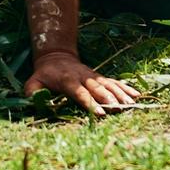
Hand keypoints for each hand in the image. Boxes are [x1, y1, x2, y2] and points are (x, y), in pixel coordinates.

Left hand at [25, 52, 139, 116]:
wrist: (57, 56)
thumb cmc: (45, 74)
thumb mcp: (34, 81)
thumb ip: (33, 92)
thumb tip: (36, 102)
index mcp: (68, 80)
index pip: (80, 93)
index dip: (90, 103)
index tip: (100, 113)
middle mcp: (83, 77)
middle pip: (98, 89)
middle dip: (109, 99)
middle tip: (120, 109)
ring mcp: (93, 76)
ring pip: (109, 85)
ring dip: (121, 94)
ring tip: (132, 104)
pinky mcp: (99, 77)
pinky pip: (114, 81)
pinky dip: (125, 87)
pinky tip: (137, 95)